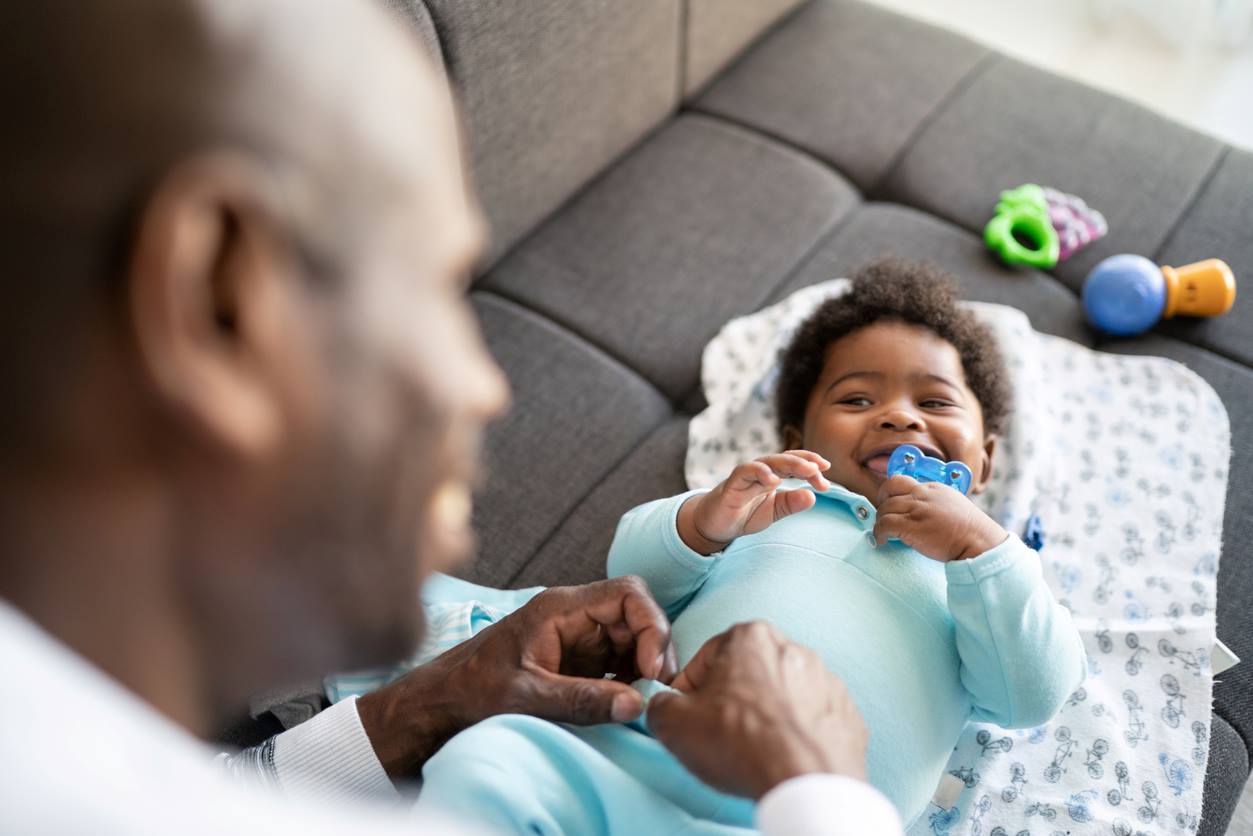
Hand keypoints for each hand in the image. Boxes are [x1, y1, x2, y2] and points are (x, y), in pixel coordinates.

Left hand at [357, 576, 676, 776]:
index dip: (651, 625)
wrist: (438, 703)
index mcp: (559, 608)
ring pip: (631, 639)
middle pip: (636, 615)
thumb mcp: (526, 697)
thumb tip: (635, 703)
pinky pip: (617, 661)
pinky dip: (630, 680)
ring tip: (644, 700)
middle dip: (654, 649)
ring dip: (645, 666)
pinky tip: (626, 703)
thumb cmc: (471, 691)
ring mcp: (576, 638)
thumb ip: (581, 700)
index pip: (627, 593)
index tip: (651, 668)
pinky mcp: (575, 661)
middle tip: (656, 689)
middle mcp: (572, 616)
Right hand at [647, 622, 867, 799]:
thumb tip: (664, 706)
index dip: (689, 691)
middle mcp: (793, 648)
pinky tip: (783, 755)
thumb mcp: (674, 723)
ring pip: (781, 694)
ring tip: (753, 749)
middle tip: (719, 734)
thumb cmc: (741, 744)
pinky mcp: (846, 712)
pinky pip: (811, 718)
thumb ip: (660, 704)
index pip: (706, 659)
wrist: (806, 784)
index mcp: (750, 637)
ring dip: (765, 715)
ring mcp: (826, 680)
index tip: (687, 716)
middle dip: (731, 699)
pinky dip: (796, 733)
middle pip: (747, 673)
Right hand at [678, 450, 830, 553]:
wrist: (716, 525)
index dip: (812, 468)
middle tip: (821, 470)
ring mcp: (747, 475)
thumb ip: (791, 504)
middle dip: (805, 463)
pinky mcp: (732, 483)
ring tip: (808, 471)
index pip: (795, 465)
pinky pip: (746, 471)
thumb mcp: (774, 512)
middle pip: (785, 459)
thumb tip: (813, 497)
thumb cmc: (745, 514)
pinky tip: (774, 481)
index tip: (826, 482)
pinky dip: (760, 473)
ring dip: (789, 463)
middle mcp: (762, 471)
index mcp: (774, 476)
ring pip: (769, 461)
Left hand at [872, 474, 1006, 560]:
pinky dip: (878, 533)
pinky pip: (884, 525)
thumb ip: (935, 504)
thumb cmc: (971, 531)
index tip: (891, 506)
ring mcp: (917, 509)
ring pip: (884, 508)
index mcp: (934, 487)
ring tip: (883, 533)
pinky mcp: (912, 526)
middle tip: (883, 515)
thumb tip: (919, 515)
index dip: (892, 494)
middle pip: (889, 488)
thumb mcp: (954, 506)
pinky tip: (882, 541)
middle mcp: (924, 495)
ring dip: (880, 521)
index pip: (903, 482)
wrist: (981, 543)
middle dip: (881, 500)